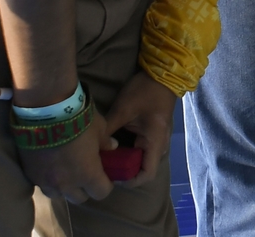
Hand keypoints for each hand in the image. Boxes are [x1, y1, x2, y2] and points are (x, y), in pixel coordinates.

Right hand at [18, 115, 112, 202]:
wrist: (44, 109)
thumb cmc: (77, 117)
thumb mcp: (99, 127)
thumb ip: (106, 141)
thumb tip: (112, 147)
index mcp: (88, 174)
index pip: (101, 193)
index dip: (105, 185)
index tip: (105, 175)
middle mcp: (67, 184)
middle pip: (79, 198)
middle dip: (85, 188)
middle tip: (85, 172)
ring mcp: (46, 181)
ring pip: (59, 194)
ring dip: (65, 187)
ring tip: (65, 171)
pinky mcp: (30, 174)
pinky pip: (42, 185)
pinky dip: (48, 180)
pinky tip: (50, 166)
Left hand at [100, 71, 172, 186]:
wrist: (162, 74)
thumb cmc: (145, 92)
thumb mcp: (123, 109)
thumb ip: (109, 129)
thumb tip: (92, 146)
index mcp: (155, 142)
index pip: (147, 174)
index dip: (130, 181)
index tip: (112, 177)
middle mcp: (159, 145)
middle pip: (143, 169)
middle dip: (124, 172)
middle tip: (105, 168)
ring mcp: (157, 139)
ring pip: (142, 160)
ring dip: (126, 162)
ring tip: (108, 159)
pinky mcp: (153, 133)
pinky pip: (142, 150)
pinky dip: (129, 152)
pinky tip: (115, 147)